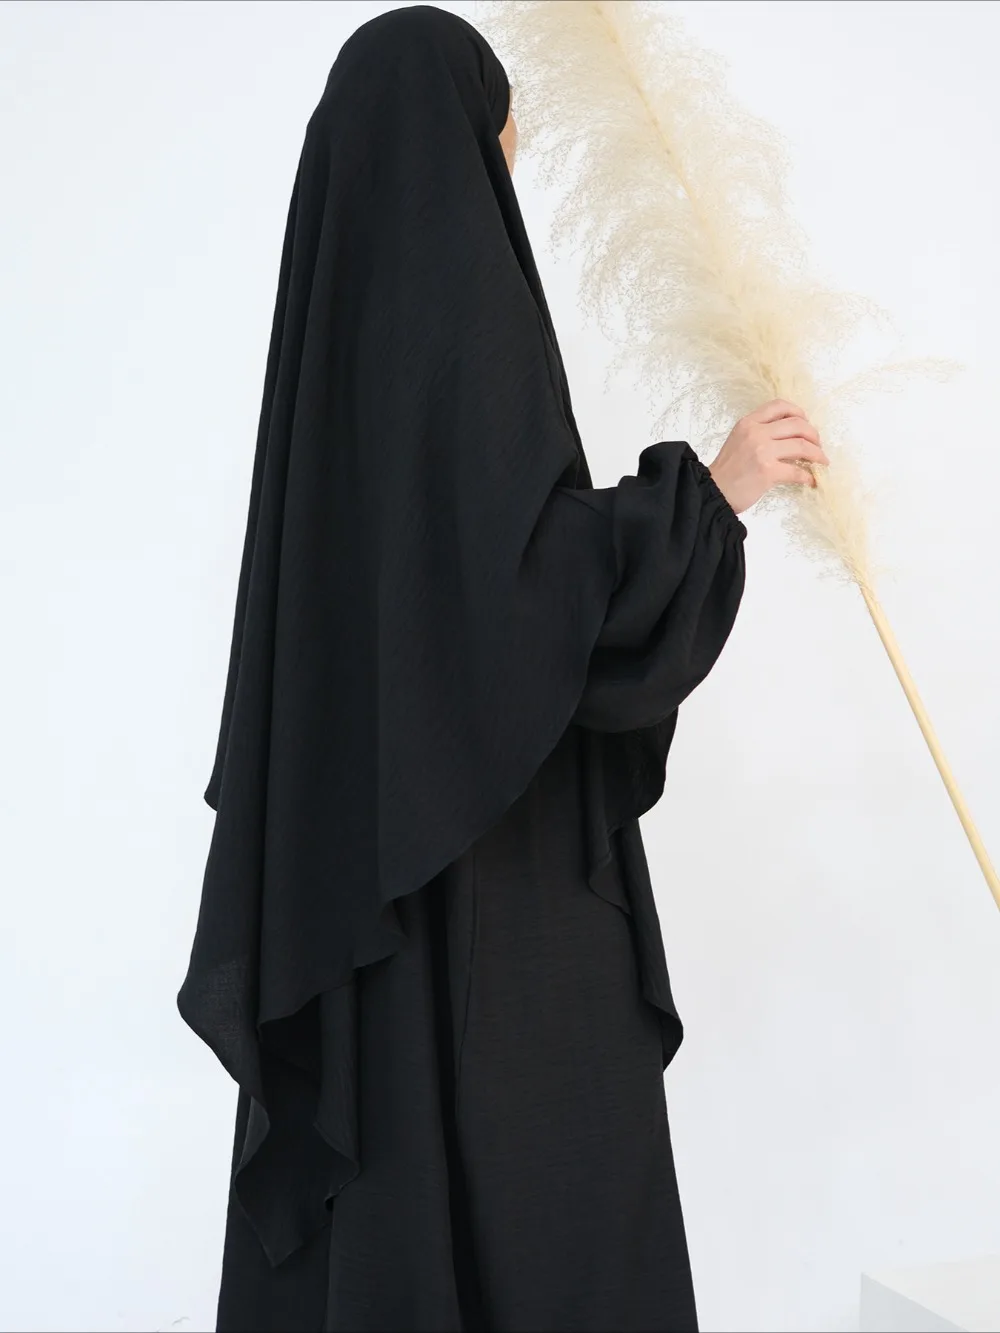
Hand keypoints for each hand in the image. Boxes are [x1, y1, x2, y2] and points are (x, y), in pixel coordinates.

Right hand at [708, 399, 829, 514]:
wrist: (712, 493)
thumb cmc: (726, 472)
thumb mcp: (738, 441)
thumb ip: (759, 433)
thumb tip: (789, 436)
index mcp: (748, 423)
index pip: (780, 406)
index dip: (798, 412)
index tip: (806, 423)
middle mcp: (756, 433)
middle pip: (797, 424)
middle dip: (814, 435)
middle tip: (818, 445)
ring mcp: (762, 451)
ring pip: (802, 445)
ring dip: (817, 454)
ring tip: (821, 462)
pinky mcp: (768, 472)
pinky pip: (797, 471)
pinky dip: (809, 477)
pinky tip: (811, 481)